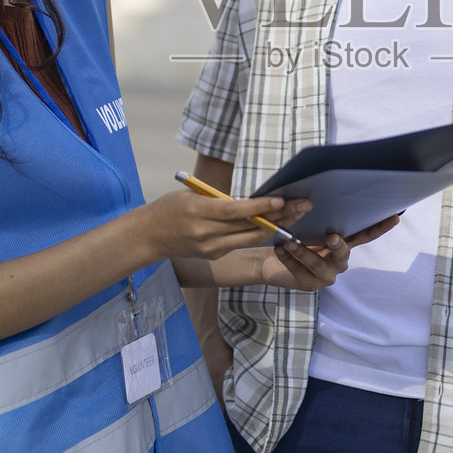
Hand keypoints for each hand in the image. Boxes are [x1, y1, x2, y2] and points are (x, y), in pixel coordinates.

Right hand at [141, 190, 310, 261]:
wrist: (148, 237)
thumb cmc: (169, 208)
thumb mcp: (192, 196)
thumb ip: (219, 200)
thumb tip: (252, 201)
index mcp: (198, 212)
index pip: (235, 210)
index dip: (260, 206)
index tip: (282, 198)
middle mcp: (206, 234)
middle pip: (249, 227)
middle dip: (280, 216)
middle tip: (304, 204)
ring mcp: (211, 248)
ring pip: (251, 238)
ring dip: (277, 227)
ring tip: (298, 213)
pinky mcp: (214, 255)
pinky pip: (242, 243)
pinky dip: (260, 233)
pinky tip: (277, 225)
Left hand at [257, 213, 399, 289]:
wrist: (270, 258)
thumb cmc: (293, 236)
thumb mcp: (307, 224)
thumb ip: (318, 214)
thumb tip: (320, 190)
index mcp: (344, 243)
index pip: (365, 234)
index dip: (380, 227)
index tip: (395, 216)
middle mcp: (339, 260)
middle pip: (344, 253)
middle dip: (338, 245)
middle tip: (330, 236)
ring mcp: (326, 274)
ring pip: (318, 264)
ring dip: (303, 252)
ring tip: (289, 241)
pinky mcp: (310, 284)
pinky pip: (300, 271)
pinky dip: (288, 259)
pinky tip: (279, 248)